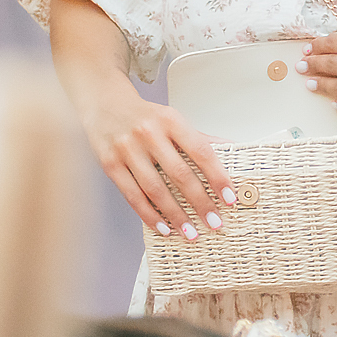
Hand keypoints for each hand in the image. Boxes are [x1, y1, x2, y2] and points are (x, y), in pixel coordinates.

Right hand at [83, 93, 233, 239]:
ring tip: (190, 232)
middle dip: (200, 202)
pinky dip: (149, 214)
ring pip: (155, 189)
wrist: (105, 103)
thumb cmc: (145, 116)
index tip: (229, 198)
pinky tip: (163, 227)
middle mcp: (149, 134)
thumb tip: (231, 148)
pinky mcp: (110, 164)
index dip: (217, 176)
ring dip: (175, 214)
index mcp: (171, 121)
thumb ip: (199, 138)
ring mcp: (127, 149)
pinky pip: (132, 195)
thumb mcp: (173, 120)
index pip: (201, 151)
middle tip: (214, 222)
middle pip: (179, 174)